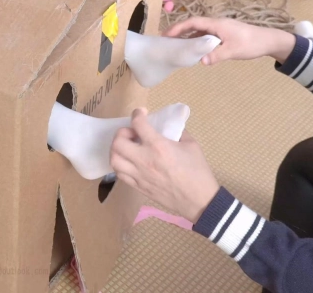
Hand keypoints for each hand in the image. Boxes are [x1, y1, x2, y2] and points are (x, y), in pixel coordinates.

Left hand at [110, 108, 219, 223]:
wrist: (199, 200)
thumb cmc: (198, 171)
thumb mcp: (191, 145)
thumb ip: (178, 132)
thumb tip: (169, 125)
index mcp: (158, 146)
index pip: (138, 124)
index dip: (137, 114)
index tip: (141, 113)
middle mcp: (144, 160)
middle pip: (118, 142)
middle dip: (122, 133)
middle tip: (132, 133)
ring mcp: (139, 175)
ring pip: (114, 159)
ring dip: (117, 149)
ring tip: (127, 147)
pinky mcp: (138, 186)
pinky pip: (119, 174)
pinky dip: (120, 164)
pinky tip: (129, 161)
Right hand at [163, 17, 295, 64]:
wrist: (269, 41)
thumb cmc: (251, 43)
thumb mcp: (234, 50)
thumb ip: (217, 55)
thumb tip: (201, 62)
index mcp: (217, 24)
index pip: (193, 22)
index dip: (178, 28)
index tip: (166, 35)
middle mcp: (216, 24)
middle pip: (193, 25)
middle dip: (179, 31)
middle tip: (166, 41)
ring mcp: (220, 28)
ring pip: (199, 30)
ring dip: (187, 36)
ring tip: (175, 45)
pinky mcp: (224, 34)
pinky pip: (206, 35)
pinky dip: (196, 40)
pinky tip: (193, 49)